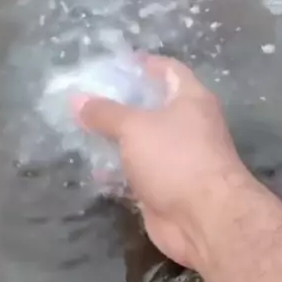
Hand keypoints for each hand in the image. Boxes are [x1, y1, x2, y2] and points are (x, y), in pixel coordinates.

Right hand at [76, 55, 249, 268]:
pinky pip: (138, 174)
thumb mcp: (135, 127)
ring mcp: (178, 159)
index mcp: (190, 99)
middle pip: (152, 107)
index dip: (143, 64)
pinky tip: (93, 170)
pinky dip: (118, 172)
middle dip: (121, 104)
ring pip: (142, 143)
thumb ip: (105, 113)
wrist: (204, 218)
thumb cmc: (175, 158)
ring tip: (81, 132)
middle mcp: (188, 126)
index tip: (113, 64)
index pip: (168, 70)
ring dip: (116, 140)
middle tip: (86, 101)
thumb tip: (77, 100)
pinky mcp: (166, 188)